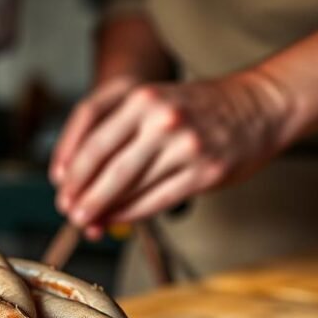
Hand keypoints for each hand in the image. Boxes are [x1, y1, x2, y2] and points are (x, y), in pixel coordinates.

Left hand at [51, 71, 291, 236]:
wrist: (260, 107)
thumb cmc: (196, 109)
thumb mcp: (153, 102)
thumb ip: (116, 133)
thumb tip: (74, 180)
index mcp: (141, 96)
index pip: (89, 131)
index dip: (68, 163)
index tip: (58, 185)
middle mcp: (161, 118)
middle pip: (103, 163)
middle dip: (80, 192)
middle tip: (68, 211)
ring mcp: (184, 145)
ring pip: (127, 186)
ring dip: (102, 208)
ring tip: (87, 220)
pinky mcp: (204, 172)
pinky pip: (154, 200)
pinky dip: (130, 214)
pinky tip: (117, 218)